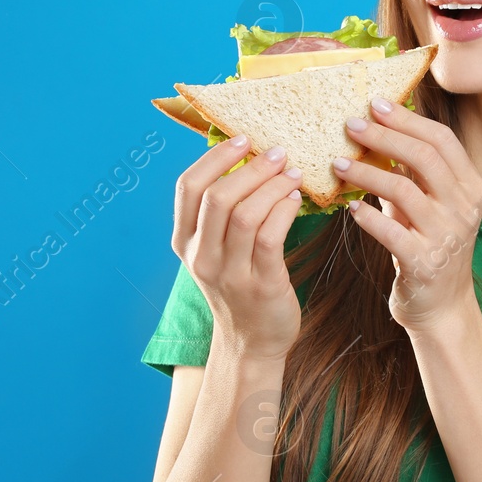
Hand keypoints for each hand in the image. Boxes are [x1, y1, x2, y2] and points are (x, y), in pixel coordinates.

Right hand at [172, 135, 305, 359]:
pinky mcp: (260, 285)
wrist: (251, 342)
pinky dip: (284, 210)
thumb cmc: (240, 285)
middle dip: (250, 167)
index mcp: (185, 242)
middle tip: (278, 152)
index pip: (187, 188)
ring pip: (245, 215)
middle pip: (217, 198)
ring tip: (292, 172)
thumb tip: (249, 157)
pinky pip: (270, 237)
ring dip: (272, 186)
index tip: (243, 139)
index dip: (215, 158)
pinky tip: (296, 198)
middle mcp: (201, 257)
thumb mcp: (218, 250)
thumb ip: (223, 213)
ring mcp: (229, 274)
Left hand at [334, 96, 481, 332]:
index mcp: (472, 187)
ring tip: (338, 164)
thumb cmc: (429, 247)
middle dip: (384, 135)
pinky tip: (350, 208)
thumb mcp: (431, 205)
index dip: (408, 119)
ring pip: (403, 189)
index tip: (375, 104)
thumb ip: (414, 173)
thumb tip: (378, 128)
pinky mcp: (425, 262)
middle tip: (350, 125)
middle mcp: (465, 208)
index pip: (442, 141)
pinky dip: (367, 216)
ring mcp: (447, 235)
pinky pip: (390, 231)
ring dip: (366, 172)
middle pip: (425, 157)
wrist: (442, 307)